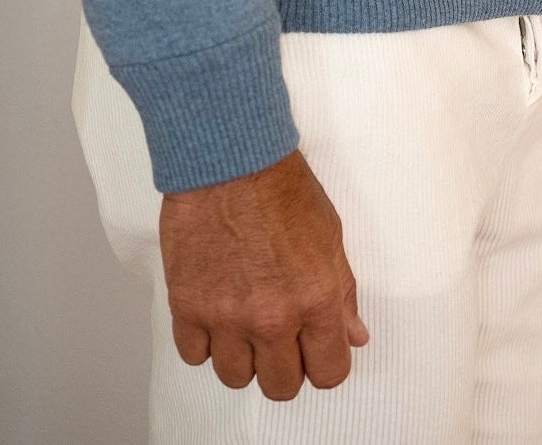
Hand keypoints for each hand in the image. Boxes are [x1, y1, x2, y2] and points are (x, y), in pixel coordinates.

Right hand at [160, 147, 369, 400]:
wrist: (229, 156)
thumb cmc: (280, 185)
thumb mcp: (329, 234)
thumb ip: (342, 293)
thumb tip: (354, 335)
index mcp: (316, 299)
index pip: (328, 372)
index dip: (324, 364)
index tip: (316, 352)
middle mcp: (272, 317)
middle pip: (280, 386)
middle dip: (284, 367)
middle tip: (280, 339)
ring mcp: (226, 316)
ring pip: (235, 377)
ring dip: (242, 357)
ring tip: (244, 324)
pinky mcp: (187, 306)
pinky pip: (194, 355)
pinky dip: (204, 341)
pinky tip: (214, 313)